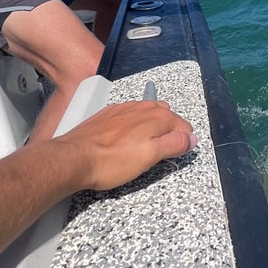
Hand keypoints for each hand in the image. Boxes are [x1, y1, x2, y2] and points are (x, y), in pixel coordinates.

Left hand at [63, 99, 196, 189]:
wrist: (74, 158)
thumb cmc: (114, 161)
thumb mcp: (150, 157)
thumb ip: (175, 144)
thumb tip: (192, 138)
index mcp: (158, 116)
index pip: (184, 127)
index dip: (182, 143)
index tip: (172, 157)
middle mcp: (144, 107)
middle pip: (167, 118)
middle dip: (168, 133)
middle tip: (157, 154)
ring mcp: (124, 108)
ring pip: (148, 114)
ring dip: (151, 127)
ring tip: (141, 147)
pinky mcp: (108, 113)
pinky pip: (129, 115)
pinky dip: (133, 125)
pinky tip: (123, 139)